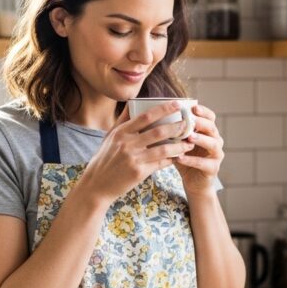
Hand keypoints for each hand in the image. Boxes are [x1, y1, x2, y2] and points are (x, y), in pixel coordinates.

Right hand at [77, 101, 195, 203]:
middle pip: (158, 131)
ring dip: (179, 145)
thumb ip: (122, 120)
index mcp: (121, 132)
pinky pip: (161, 163)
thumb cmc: (105, 159)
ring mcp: (133, 158)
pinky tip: (179, 156)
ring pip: (163, 148)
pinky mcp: (139, 172)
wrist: (97, 185)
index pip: (146, 116)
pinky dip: (171, 159)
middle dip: (177, 126)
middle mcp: (127, 143)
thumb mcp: (110, 137)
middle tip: (189, 123)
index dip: (164, 109)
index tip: (178, 104)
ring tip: (189, 143)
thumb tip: (131, 102)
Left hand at [174, 104, 223, 195]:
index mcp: (208, 132)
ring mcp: (216, 155)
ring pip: (212, 144)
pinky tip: (180, 157)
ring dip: (200, 139)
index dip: (203, 111)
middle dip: (201, 123)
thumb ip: (174, 132)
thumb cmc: (185, 159)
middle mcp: (216, 141)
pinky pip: (203, 163)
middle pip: (212, 128)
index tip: (193, 107)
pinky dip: (191, 160)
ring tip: (189, 137)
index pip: (210, 117)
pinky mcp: (213, 169)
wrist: (193, 182)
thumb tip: (156, 117)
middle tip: (191, 120)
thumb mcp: (179, 143)